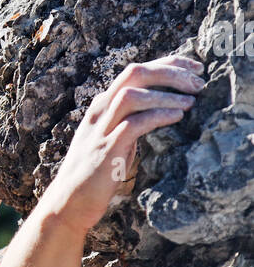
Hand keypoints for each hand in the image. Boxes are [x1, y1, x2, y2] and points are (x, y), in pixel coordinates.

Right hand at [38, 54, 204, 236]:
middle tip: (198, 81)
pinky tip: (177, 116)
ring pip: (132, 95)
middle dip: (169, 72)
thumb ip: (132, 122)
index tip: (194, 67)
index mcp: (103, 105)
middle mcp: (100, 111)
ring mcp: (101, 129)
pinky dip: (157, 116)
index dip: (167, 64)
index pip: (136, 71)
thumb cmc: (94, 174)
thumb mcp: (114, 139)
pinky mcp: (105, 150)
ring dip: (165, 94)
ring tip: (191, 100)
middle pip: (134, 73)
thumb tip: (163, 112)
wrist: (68, 203)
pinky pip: (133, 124)